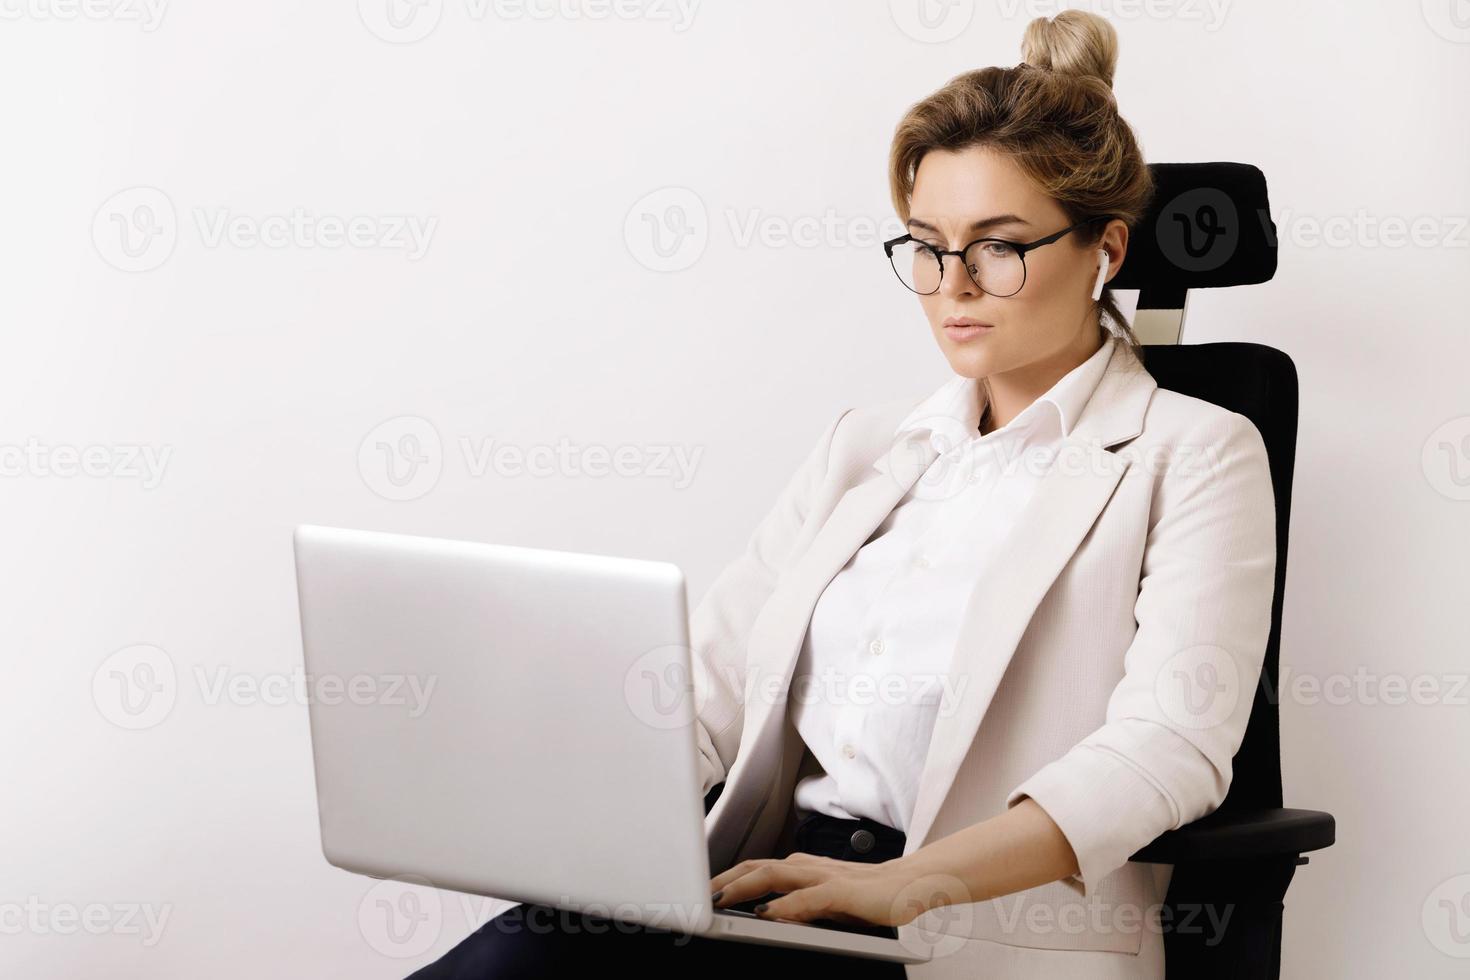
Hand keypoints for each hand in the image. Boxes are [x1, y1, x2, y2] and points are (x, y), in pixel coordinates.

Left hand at [709, 853, 965, 927]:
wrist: (912, 886)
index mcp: (802, 868)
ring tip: (720, 898)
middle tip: (698, 893)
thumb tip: (763, 910)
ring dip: (744, 886)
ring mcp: (825, 877)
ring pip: (776, 875)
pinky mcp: (843, 892)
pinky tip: (769, 913)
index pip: (757, 868)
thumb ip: (797, 901)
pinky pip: (810, 897)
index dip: (728, 876)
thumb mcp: (824, 898)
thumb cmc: (869, 895)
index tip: (703, 890)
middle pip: (758, 867)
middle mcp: (808, 867)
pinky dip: (786, 904)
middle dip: (725, 879)